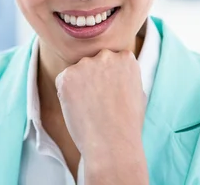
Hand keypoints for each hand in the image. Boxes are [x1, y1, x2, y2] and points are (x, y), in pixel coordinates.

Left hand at [55, 49, 147, 183]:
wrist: (113, 144)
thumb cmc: (127, 124)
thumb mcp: (137, 93)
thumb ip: (125, 76)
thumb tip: (116, 71)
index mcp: (126, 58)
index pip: (111, 61)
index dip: (109, 80)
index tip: (111, 96)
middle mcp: (106, 56)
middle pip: (93, 63)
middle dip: (93, 79)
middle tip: (99, 104)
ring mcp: (85, 64)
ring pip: (77, 72)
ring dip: (79, 86)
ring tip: (90, 109)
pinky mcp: (67, 76)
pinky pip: (63, 82)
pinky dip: (66, 94)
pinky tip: (79, 110)